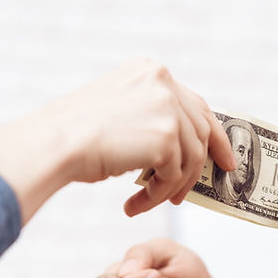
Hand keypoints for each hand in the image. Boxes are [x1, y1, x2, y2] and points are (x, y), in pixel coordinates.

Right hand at [0, 58, 235, 222]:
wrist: (54, 143)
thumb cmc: (73, 135)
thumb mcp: (117, 114)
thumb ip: (150, 120)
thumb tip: (176, 149)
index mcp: (151, 71)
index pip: (194, 104)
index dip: (212, 133)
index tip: (223, 158)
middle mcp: (164, 82)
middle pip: (201, 129)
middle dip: (204, 164)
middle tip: (194, 193)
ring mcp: (168, 107)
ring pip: (190, 157)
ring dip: (171, 187)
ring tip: (147, 203)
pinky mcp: (166, 136)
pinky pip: (174, 176)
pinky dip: (158, 196)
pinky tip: (135, 205)